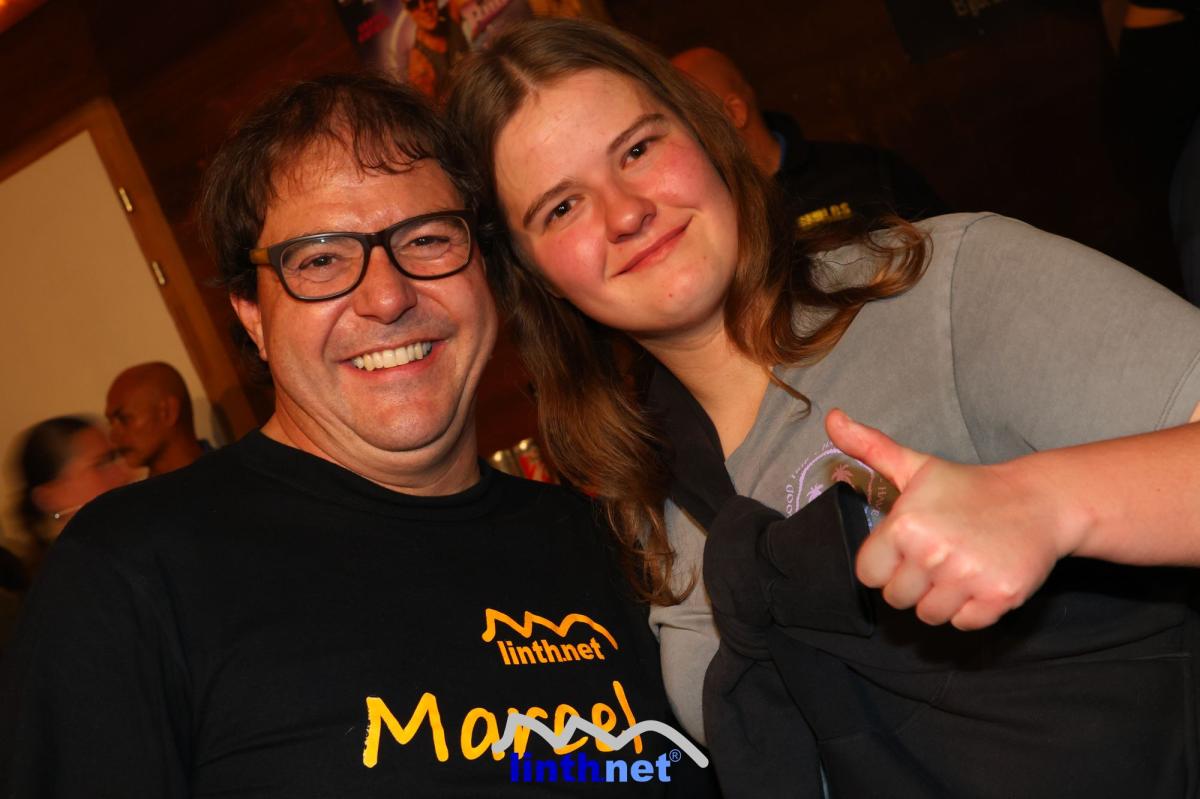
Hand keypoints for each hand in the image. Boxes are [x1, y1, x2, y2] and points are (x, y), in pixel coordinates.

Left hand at [825, 409, 1069, 630]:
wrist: (1037, 501)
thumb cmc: (968, 488)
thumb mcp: (915, 464)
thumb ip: (869, 447)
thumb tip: (831, 418)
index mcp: (906, 525)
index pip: (869, 574)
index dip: (886, 563)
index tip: (907, 547)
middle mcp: (934, 553)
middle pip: (896, 598)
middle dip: (912, 582)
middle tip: (937, 554)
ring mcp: (968, 578)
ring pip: (928, 615)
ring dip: (940, 598)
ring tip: (958, 566)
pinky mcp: (999, 597)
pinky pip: (964, 624)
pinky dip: (970, 609)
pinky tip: (979, 578)